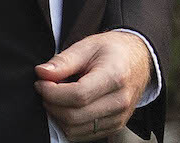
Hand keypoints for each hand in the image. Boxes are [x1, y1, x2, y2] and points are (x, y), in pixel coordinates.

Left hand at [34, 30, 151, 141]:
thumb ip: (63, 61)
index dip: (52, 92)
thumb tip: (41, 73)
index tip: (41, 82)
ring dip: (57, 116)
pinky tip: (65, 106)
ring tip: (55, 96)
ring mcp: (119, 118)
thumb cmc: (112, 50)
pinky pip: (83, 135)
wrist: (138, 60)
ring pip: (76, 130)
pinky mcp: (115, 127)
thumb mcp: (87, 46)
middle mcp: (120, 102)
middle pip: (75, 116)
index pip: (78, 95)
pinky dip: (68, 124)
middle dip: (51, 104)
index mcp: (115, 77)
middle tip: (44, 88)